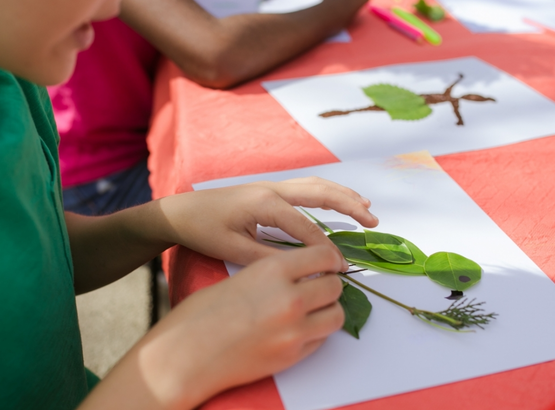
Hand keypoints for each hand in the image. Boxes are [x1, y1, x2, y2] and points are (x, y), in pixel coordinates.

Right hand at [83, 245, 346, 409]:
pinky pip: (322, 340)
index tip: (330, 263)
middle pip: (334, 286)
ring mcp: (294, 330)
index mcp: (272, 270)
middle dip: (329, 285)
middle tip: (318, 287)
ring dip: (328, 310)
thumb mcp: (240, 276)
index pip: (323, 256)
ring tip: (312, 310)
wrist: (185, 355)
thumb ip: (275, 273)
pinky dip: (316, 332)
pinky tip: (297, 329)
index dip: (330, 259)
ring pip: (336, 315)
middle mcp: (289, 298)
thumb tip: (303, 273)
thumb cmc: (202, 314)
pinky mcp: (292, 356)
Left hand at [157, 177, 377, 265]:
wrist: (181, 211)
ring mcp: (272, 185)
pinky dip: (327, 192)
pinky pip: (306, 187)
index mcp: (265, 204)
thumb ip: (269, 259)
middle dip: (349, 206)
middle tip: (373, 222)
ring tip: (367, 208)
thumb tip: (302, 269)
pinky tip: (339, 199)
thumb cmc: (204, 231)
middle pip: (321, 193)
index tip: (340, 268)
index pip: (307, 228)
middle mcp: (273, 189)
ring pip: (316, 185)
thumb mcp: (234, 250)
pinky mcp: (269, 189)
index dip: (326, 250)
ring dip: (343, 194)